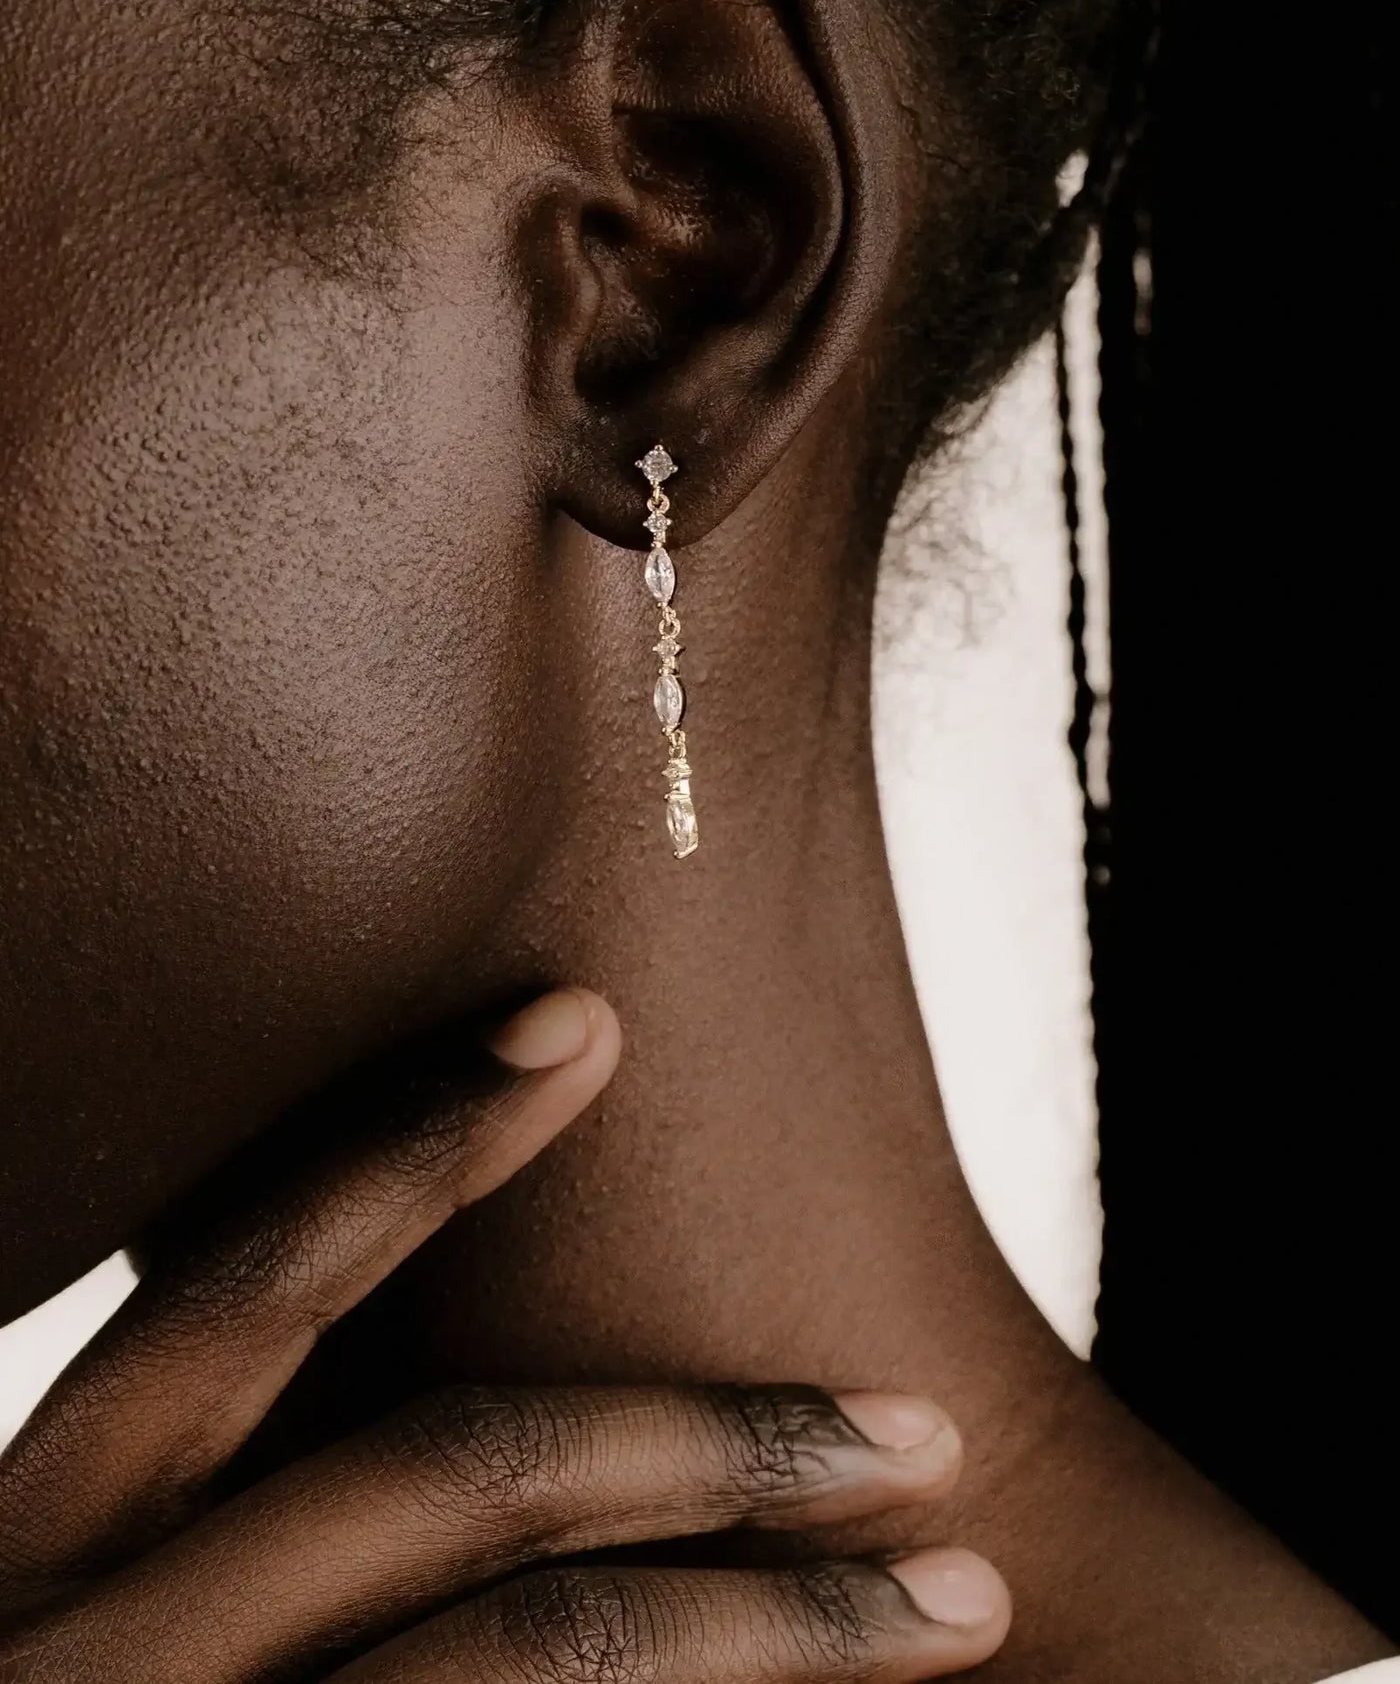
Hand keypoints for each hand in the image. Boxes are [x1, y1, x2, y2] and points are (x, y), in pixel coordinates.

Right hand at [0, 988, 1009, 1680]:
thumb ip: (248, 1514)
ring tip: (955, 1601)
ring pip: (546, 1659)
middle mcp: (95, 1654)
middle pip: (457, 1477)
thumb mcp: (118, 1625)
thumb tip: (531, 1407)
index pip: (244, 1292)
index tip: (581, 1018)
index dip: (416, 1138)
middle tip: (920, 1424)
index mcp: (39, 1554)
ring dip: (786, 1617)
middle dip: (716, 1430)